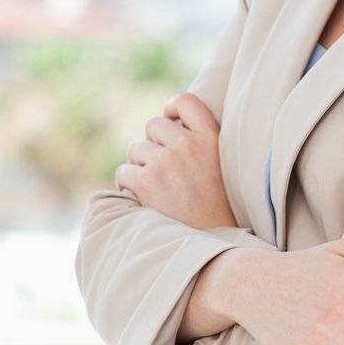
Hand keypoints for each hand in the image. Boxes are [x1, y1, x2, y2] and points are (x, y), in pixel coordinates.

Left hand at [114, 92, 237, 230]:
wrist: (211, 243)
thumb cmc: (215, 206)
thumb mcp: (219, 164)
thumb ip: (197, 140)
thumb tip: (167, 123)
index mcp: (211, 137)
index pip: (185, 101)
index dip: (172, 109)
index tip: (172, 124)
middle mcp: (188, 144)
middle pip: (153, 124)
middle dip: (153, 144)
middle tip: (164, 169)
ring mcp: (166, 163)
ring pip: (135, 149)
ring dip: (140, 166)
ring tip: (157, 188)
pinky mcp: (146, 182)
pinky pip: (124, 172)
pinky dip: (128, 186)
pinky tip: (144, 199)